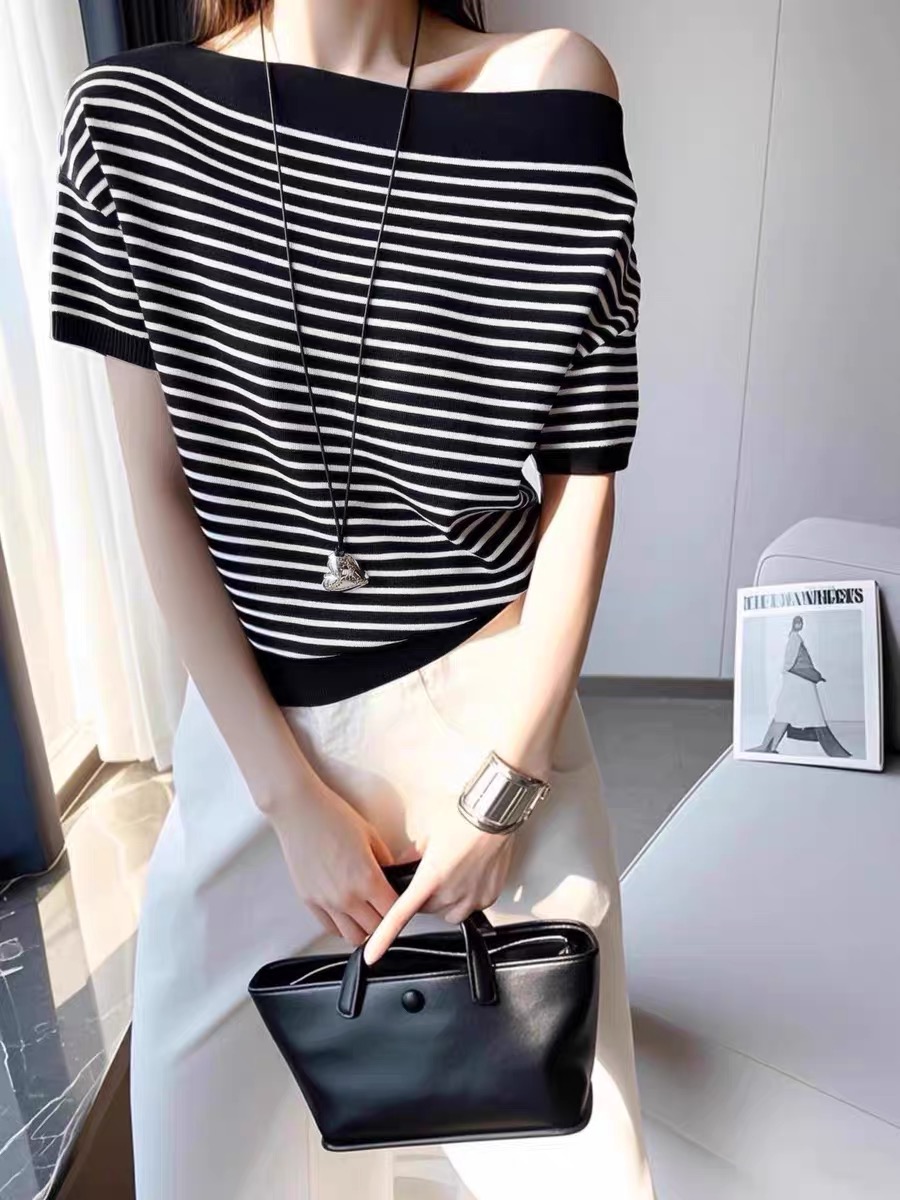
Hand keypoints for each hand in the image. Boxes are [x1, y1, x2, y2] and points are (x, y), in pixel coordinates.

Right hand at [265, 775, 398, 946]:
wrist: (299, 810)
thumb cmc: (333, 816)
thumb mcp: (371, 835)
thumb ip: (386, 862)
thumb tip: (395, 878)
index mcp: (368, 879)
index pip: (394, 913)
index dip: (402, 909)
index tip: (402, 904)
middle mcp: (347, 896)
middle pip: (376, 929)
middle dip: (384, 920)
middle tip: (385, 907)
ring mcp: (326, 902)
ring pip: (353, 936)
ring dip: (364, 928)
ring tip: (367, 912)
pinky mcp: (309, 901)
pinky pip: (330, 928)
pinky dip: (342, 925)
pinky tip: (347, 912)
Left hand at [363, 797, 516, 964]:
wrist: (494, 812)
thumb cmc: (462, 816)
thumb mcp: (426, 834)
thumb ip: (410, 856)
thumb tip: (399, 867)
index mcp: (430, 877)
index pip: (401, 914)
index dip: (383, 937)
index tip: (372, 954)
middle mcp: (451, 892)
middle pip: (426, 909)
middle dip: (424, 896)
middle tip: (432, 873)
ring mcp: (472, 897)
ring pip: (448, 912)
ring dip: (444, 900)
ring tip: (452, 874)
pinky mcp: (489, 897)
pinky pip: (471, 906)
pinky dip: (466, 896)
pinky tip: (469, 874)